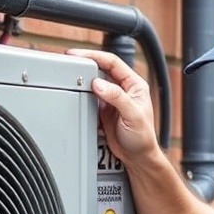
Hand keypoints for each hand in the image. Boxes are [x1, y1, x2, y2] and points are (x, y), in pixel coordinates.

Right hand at [67, 49, 159, 164]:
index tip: (79, 55)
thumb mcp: (132, 115)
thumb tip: (98, 83)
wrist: (137, 158)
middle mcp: (123, 89)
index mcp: (134, 84)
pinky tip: (76, 94)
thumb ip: (116, 98)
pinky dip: (81, 95)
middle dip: (86, 65)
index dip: (95, 56)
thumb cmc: (143, 138)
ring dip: (82, 80)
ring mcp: (111, 99)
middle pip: (101, 69)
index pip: (113, 62)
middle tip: (69, 62)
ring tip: (70, 76)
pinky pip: (89, 98)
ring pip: (94, 83)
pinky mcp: (102, 110)